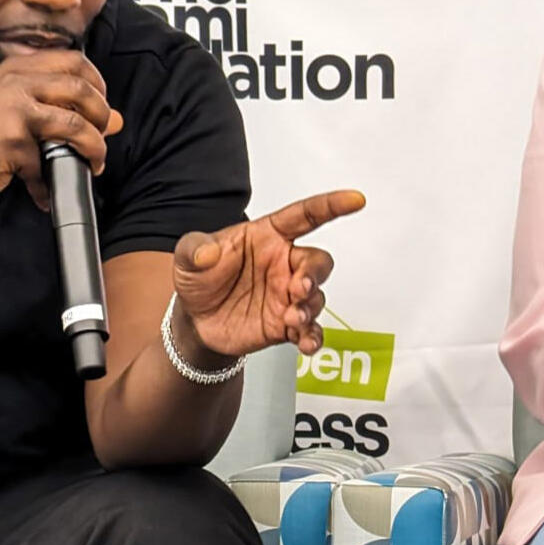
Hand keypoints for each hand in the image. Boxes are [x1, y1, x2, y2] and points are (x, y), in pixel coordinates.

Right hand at [0, 50, 122, 212]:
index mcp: (15, 69)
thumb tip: (113, 119)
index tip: (101, 104)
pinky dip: (49, 183)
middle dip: (101, 113)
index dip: (96, 82)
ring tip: (93, 163)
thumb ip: (54, 107)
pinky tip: (44, 192)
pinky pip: (46, 163)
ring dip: (93, 147)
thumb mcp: (9, 110)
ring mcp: (14, 110)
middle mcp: (15, 83)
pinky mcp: (13, 141)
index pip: (73, 60)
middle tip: (103, 134)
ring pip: (75, 123)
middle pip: (80, 87)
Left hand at [171, 190, 366, 359]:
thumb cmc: (200, 279)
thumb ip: (194, 249)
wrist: (195, 321)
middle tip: (300, 286)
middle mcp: (284, 264)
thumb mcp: (188, 258)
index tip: (355, 200)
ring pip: (317, 296)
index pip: (305, 216)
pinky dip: (313, 337)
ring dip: (310, 307)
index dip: (331, 206)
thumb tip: (207, 253)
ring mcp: (288, 295)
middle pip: (318, 261)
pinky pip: (310, 330)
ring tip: (292, 317)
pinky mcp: (286, 324)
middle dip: (315, 273)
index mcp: (268, 237)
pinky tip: (306, 344)